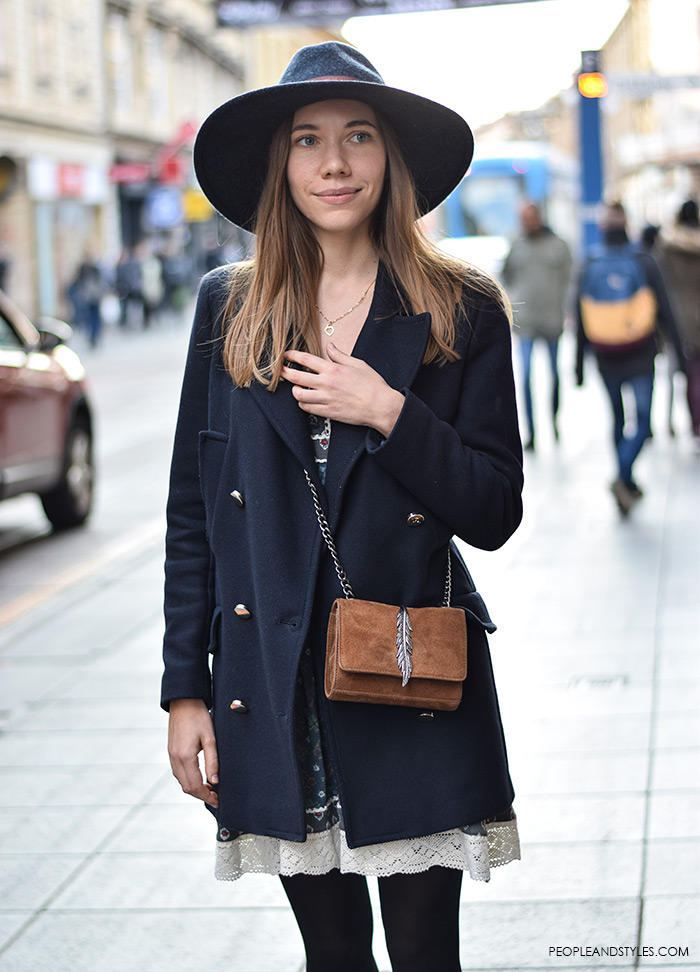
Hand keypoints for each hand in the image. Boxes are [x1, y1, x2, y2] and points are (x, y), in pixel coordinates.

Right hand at [168, 698, 218, 807]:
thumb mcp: (210, 738)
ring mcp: (171, 756)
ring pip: (181, 781)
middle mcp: (175, 759)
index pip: (194, 786)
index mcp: (185, 756)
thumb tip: (215, 781)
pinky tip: (200, 777)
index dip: (206, 796)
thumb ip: (212, 761)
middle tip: (216, 797)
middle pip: (186, 787)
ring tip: (210, 788)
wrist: (183, 701)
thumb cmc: (199, 716)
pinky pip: (178, 773)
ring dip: (194, 788)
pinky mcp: (171, 752)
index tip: (217, 800)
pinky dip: (188, 779)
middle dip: (201, 795)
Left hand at [282, 344, 403, 437]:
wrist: (380, 406)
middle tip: (281, 372)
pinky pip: (307, 408)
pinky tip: (306, 401)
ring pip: (299, 395)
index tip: (286, 355)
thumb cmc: (373, 385)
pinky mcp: (328, 412)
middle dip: (285, 373)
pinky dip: (303, 404)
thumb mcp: (358, 364)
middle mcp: (327, 384)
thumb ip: (340, 355)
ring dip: (295, 391)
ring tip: (297, 388)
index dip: (293, 356)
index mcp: (333, 369)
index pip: (306, 359)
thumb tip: (330, 346)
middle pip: (296, 377)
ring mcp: (326, 399)